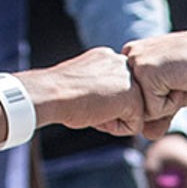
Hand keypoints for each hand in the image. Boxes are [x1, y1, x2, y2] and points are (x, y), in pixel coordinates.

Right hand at [23, 48, 140, 132]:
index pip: (118, 88)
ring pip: (133, 112)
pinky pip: (135, 125)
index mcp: (110, 57)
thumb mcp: (85, 81)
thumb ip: (101, 84)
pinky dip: (117, 129)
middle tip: (87, 106)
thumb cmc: (60, 91)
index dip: (101, 101)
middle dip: (111, 110)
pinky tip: (98, 118)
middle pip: (128, 99)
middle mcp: (124, 64)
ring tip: (92, 111)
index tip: (83, 98)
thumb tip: (111, 101)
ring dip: (114, 118)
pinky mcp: (133, 99)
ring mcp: (131, 81)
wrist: (51, 93)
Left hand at [124, 28, 186, 124]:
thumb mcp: (176, 95)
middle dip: (163, 104)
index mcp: (133, 56)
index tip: (179, 78)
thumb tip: (146, 135)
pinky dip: (173, 104)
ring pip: (143, 112)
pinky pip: (154, 111)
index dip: (162, 101)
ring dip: (168, 105)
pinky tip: (183, 81)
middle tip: (182, 80)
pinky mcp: (146, 72)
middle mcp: (129, 56)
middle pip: (136, 108)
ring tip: (182, 80)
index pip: (136, 101)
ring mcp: (137, 62)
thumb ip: (158, 113)